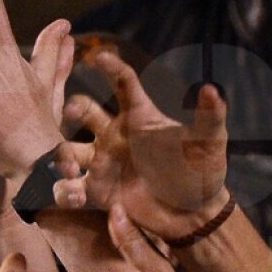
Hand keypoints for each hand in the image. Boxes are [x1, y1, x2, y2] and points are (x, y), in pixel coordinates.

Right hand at [55, 50, 228, 241]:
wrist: (195, 216)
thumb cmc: (202, 173)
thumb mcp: (210, 144)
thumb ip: (210, 117)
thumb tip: (212, 90)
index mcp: (139, 117)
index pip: (122, 83)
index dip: (111, 68)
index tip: (99, 56)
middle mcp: (115, 135)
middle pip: (84, 110)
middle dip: (73, 107)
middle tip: (74, 112)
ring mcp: (102, 163)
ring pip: (66, 149)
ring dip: (60, 153)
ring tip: (70, 167)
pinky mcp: (97, 191)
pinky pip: (68, 188)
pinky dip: (63, 191)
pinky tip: (75, 197)